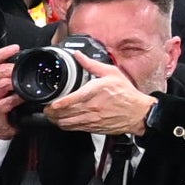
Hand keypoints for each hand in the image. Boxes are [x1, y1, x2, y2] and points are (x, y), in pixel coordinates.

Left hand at [41, 64, 155, 139]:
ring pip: (67, 123)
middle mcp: (91, 107)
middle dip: (52, 113)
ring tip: (51, 115)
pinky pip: (74, 129)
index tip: (51, 104)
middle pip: (65, 114)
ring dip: (56, 120)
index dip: (58, 104)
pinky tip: (62, 121)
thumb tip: (78, 55)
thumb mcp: (111, 73)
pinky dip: (66, 126)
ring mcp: (91, 119)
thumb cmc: (126, 93)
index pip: (72, 100)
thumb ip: (91, 64)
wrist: (138, 112)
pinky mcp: (93, 128)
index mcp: (95, 92)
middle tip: (46, 108)